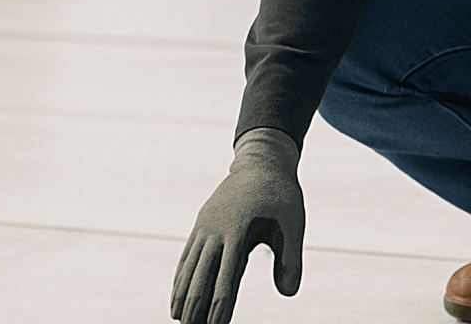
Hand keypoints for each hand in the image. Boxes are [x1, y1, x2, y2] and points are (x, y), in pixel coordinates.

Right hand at [172, 127, 304, 323]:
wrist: (261, 162)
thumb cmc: (281, 194)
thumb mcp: (293, 222)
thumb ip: (291, 258)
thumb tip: (289, 294)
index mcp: (238, 229)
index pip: (226, 276)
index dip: (220, 304)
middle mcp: (216, 229)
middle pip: (201, 275)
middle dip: (195, 305)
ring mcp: (205, 227)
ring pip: (189, 267)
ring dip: (182, 294)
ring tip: (179, 320)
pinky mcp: (202, 226)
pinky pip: (187, 256)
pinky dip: (180, 278)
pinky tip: (177, 297)